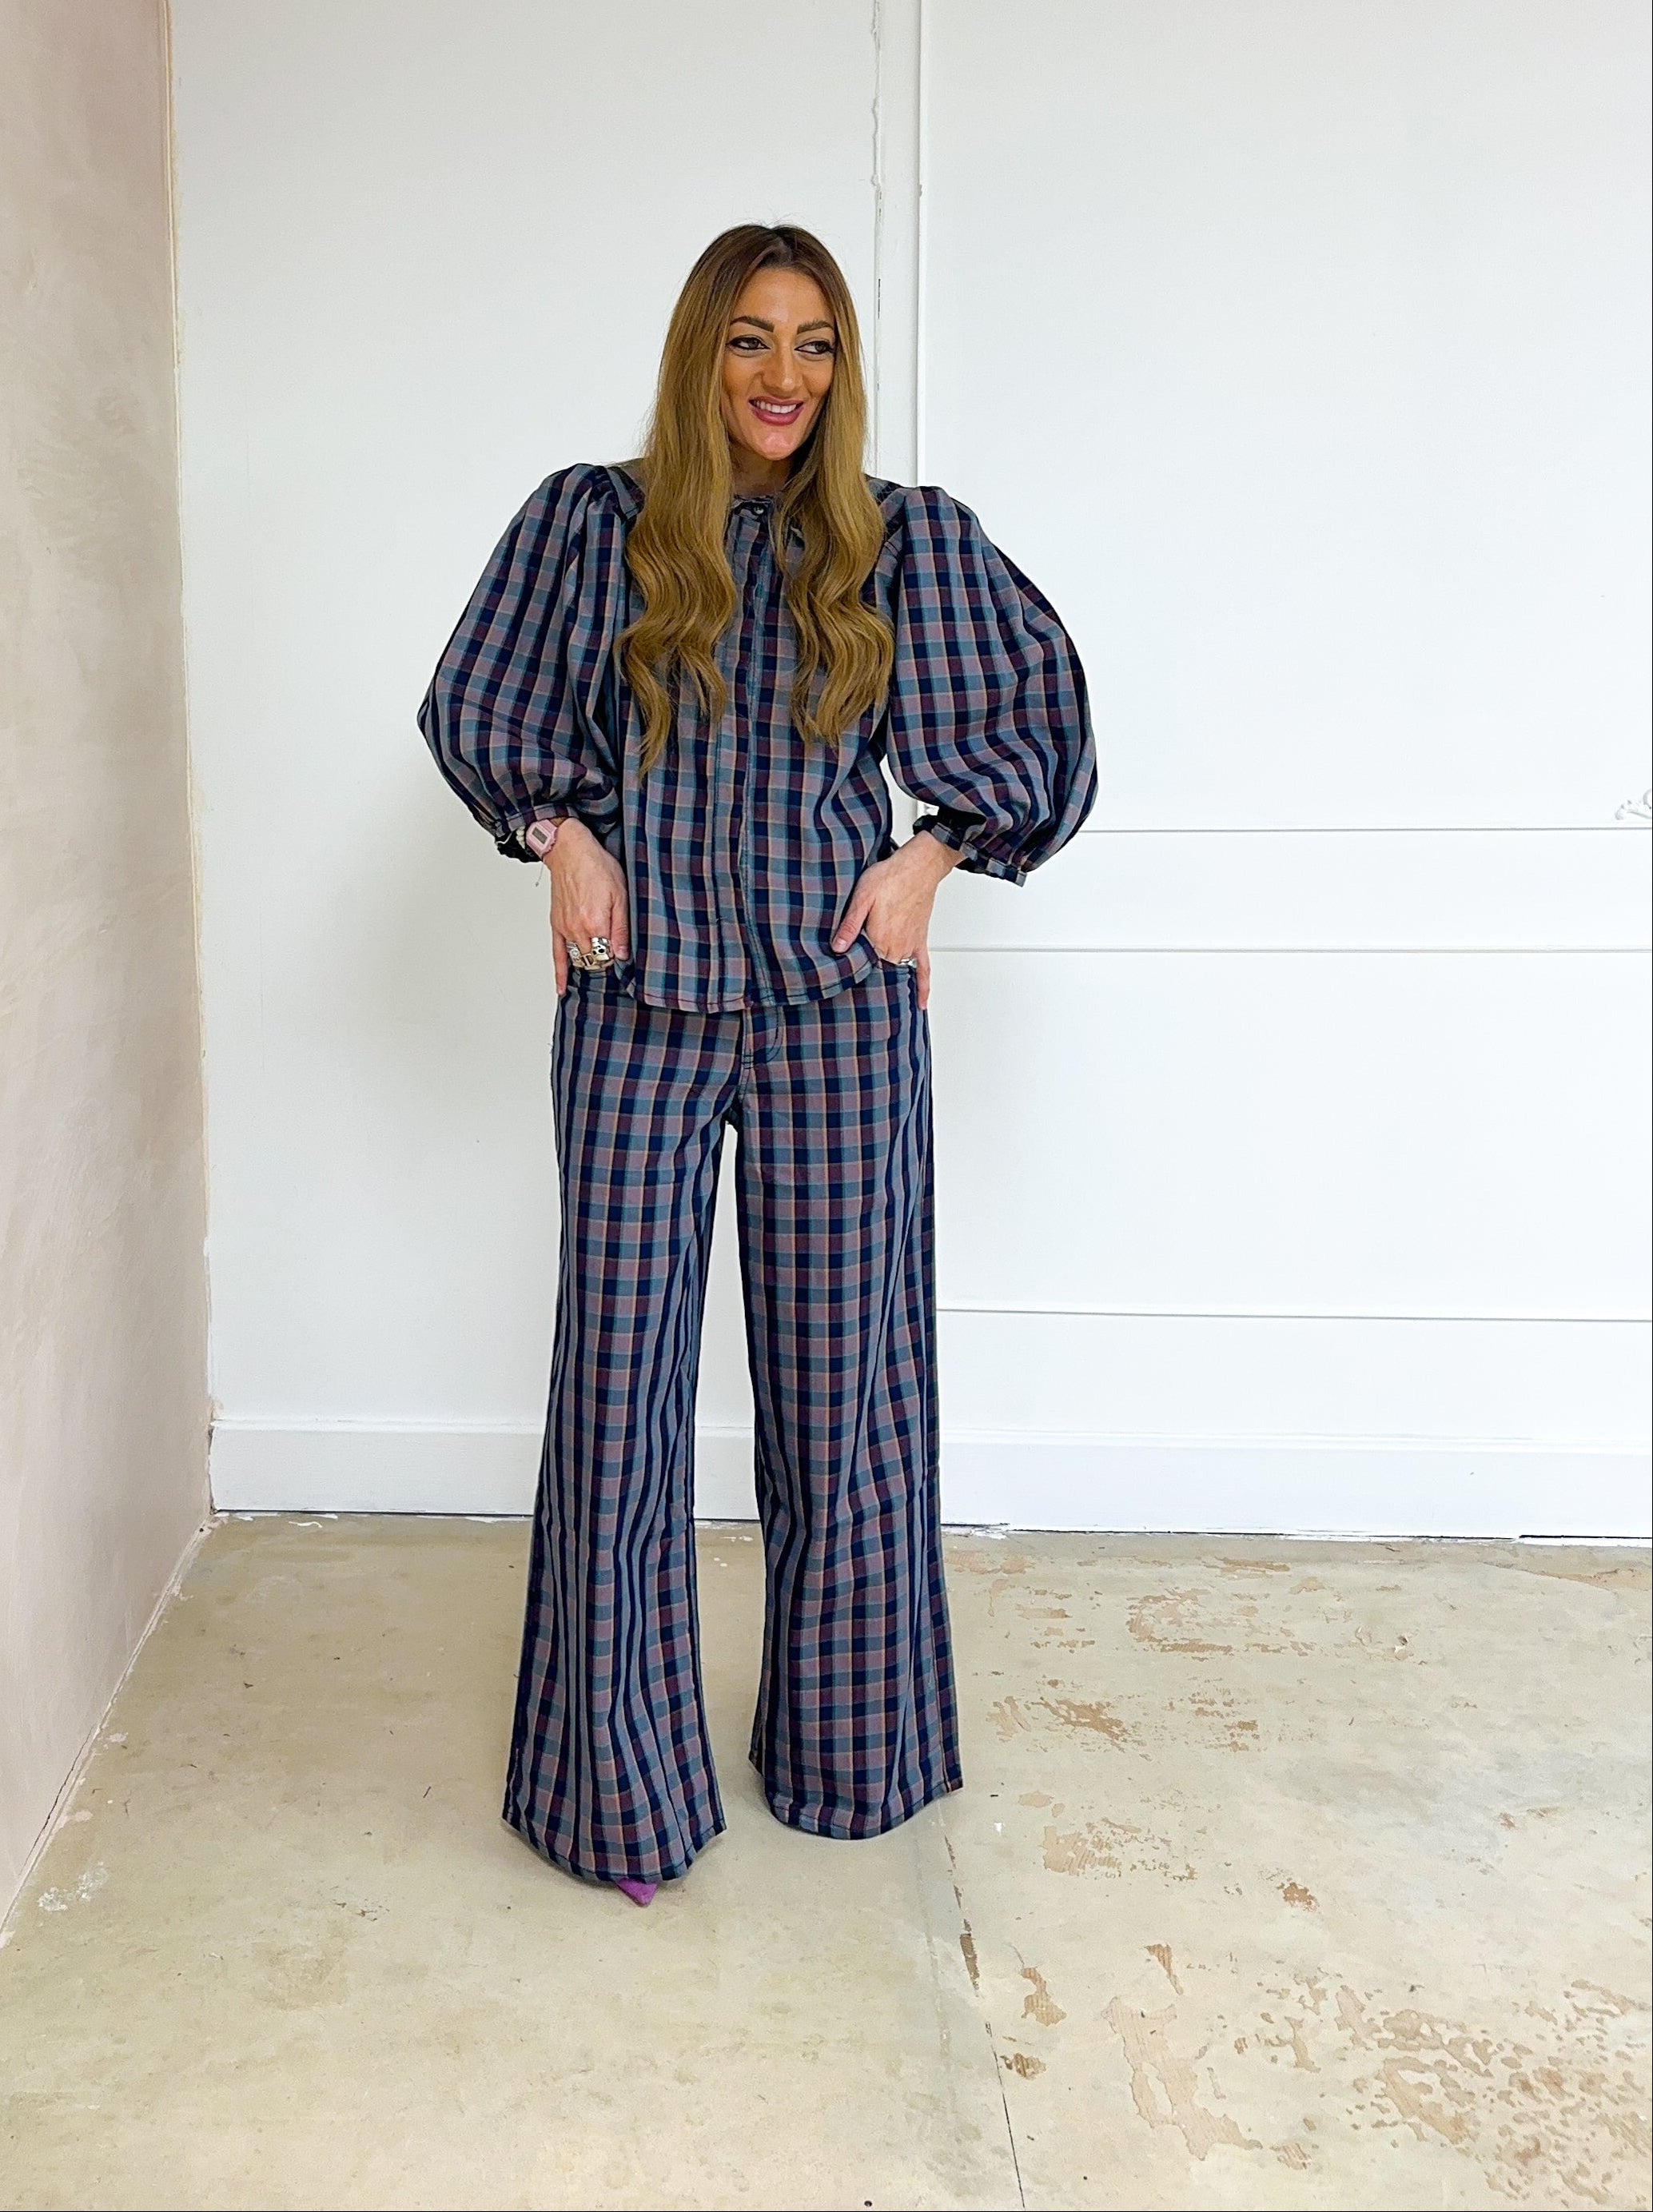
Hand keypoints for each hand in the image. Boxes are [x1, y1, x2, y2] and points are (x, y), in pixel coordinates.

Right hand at [543, 820, 629, 996]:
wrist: (570, 851)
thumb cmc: (597, 866)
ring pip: (579, 959)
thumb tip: (623, 955)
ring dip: (590, 963)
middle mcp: (578, 930)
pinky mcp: (556, 925)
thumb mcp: (621, 894)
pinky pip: (556, 955)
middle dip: (606, 960)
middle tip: (614, 951)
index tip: (624, 951)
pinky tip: (562, 988)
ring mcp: (565, 929)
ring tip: (599, 962)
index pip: (610, 956)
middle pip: (595, 961)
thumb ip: (622, 928)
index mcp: (596, 924)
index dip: (619, 956)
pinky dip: (559, 973)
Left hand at [831, 830, 958, 1009]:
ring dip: (888, 982)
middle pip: (877, 969)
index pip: (860, 964)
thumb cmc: (890, 877)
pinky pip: (924, 969)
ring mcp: (910, 947)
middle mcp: (896, 948)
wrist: (920, 866)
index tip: (837, 977)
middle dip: (866, 974)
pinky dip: (923, 987)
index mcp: (879, 940)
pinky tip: (921, 1003)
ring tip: (874, 998)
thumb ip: (850, 925)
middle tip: (851, 988)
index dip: (849, 967)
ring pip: (896, 971)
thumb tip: (836, 948)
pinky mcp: (921, 941)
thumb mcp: (861, 896)